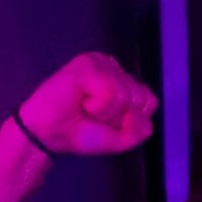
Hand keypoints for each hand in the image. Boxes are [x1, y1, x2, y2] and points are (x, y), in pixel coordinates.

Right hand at [17, 52, 157, 154]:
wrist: (51, 135)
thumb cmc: (82, 133)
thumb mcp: (121, 139)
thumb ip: (141, 129)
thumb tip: (140, 113)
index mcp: (123, 81)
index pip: (149, 102)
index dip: (131, 120)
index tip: (107, 121)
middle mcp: (114, 68)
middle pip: (141, 98)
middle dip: (119, 117)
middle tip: (94, 115)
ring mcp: (101, 63)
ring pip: (127, 96)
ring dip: (107, 113)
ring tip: (86, 107)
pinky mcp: (88, 63)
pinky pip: (112, 94)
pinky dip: (99, 107)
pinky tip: (82, 101)